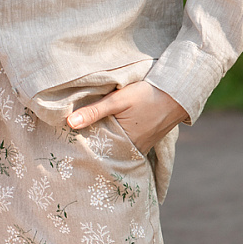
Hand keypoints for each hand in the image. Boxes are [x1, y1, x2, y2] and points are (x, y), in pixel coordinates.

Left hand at [66, 81, 188, 155]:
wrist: (177, 92)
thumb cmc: (147, 95)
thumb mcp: (118, 100)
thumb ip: (94, 111)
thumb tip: (68, 123)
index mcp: (125, 144)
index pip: (97, 149)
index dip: (82, 144)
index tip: (66, 140)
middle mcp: (133, 150)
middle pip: (106, 150)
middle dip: (92, 145)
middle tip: (71, 140)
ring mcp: (141, 147)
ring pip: (116, 146)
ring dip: (104, 140)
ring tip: (84, 134)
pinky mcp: (145, 141)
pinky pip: (126, 143)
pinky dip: (116, 138)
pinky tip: (106, 131)